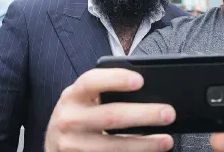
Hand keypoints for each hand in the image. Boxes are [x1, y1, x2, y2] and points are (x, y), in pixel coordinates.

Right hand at [44, 68, 175, 151]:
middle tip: (168, 113)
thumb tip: (147, 88)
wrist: (55, 143)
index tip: (141, 80)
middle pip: (111, 116)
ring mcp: (73, 145)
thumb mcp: (85, 98)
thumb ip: (107, 90)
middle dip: (143, 114)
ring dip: (144, 144)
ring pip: (113, 146)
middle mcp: (70, 120)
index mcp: (73, 95)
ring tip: (166, 140)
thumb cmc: (80, 113)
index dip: (116, 79)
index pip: (92, 82)